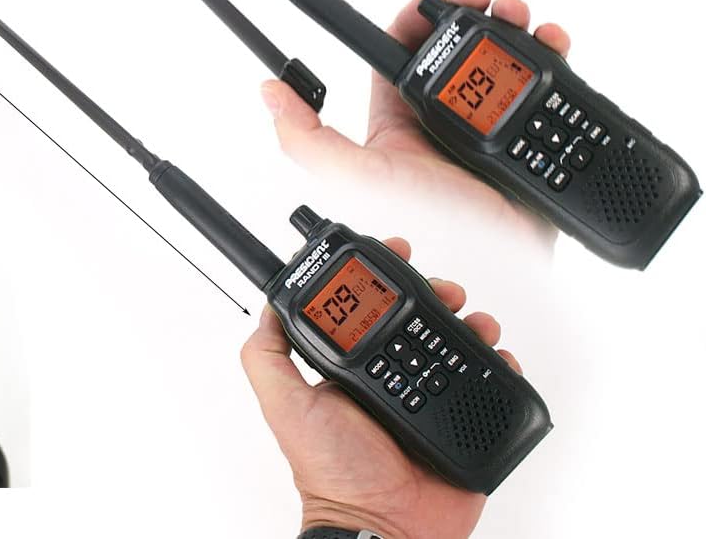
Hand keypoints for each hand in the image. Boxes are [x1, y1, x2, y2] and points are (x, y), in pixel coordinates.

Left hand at [240, 237, 523, 538]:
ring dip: (470, 321)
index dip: (384, 281)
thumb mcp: (286, 405)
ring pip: (456, 342)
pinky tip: (496, 352)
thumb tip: (268, 309)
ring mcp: (430, 398)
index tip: (397, 255)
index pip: (370, 311)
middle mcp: (392, 378)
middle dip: (435, 292)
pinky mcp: (463, 421)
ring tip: (474, 319)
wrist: (383, 527)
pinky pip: (488, 382)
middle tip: (444, 289)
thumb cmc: (333, 475)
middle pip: (419, 318)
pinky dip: (499, 362)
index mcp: (355, 369)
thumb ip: (268, 356)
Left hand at [260, 0, 571, 250]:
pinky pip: (543, 81)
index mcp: (397, 119)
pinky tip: (551, 42)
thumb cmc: (427, 224)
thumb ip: (308, 137)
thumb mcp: (355, 177)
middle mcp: (441, 117)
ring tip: (518, 14)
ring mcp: (488, 123)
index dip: (414, 16)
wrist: (495, 258)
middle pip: (455, 43)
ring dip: (511, 25)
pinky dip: (551, 54)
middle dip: (473, 11)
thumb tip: (269, 92)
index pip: (398, 50)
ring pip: (500, 55)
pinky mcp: (529, 131)